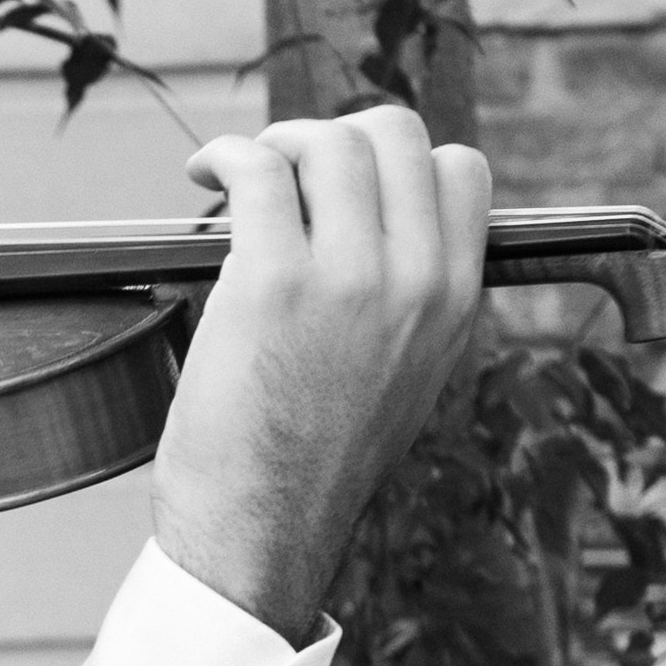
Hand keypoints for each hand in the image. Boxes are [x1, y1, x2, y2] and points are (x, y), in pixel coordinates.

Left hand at [149, 106, 493, 637]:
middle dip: (332, 134)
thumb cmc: (313, 461)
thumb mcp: (403, 377)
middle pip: (395, 135)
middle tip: (287, 170)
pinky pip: (258, 170)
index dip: (396, 158)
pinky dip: (225, 154)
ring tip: (243, 175)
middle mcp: (417, 284)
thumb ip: (408, 300)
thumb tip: (371, 221)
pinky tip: (206, 175)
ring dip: (276, 142)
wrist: (265, 530)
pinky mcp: (274, 283)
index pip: (460, 171)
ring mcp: (351, 280)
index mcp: (456, 303)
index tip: (344, 181)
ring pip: (329, 142)